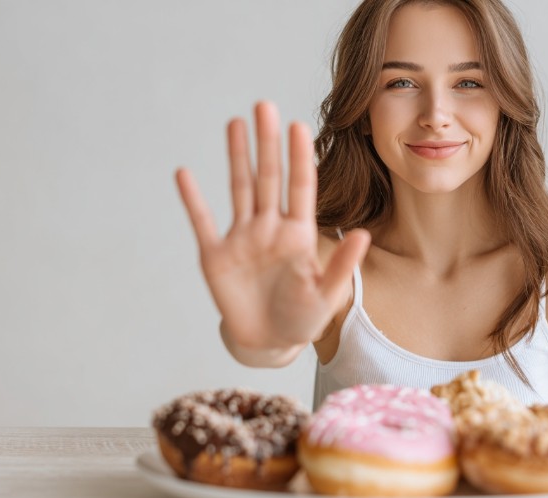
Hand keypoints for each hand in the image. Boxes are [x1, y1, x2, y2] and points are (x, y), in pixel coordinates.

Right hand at [175, 101, 369, 351]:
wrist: (268, 343)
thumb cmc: (303, 318)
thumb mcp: (327, 295)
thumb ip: (342, 265)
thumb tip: (363, 235)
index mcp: (299, 235)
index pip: (301, 187)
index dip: (300, 158)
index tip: (299, 126)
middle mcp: (270, 228)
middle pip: (268, 178)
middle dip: (267, 144)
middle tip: (265, 105)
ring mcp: (242, 238)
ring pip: (239, 189)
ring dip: (236, 157)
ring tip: (235, 123)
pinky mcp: (215, 256)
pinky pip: (202, 222)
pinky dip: (193, 199)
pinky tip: (184, 173)